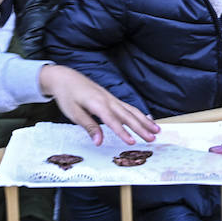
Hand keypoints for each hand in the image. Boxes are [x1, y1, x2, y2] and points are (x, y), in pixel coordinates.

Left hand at [38, 64, 158, 145]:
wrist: (65, 78)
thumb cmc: (67, 95)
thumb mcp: (73, 113)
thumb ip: (89, 127)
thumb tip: (99, 142)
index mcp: (98, 104)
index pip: (113, 121)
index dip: (123, 132)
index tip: (132, 143)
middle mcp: (108, 100)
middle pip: (128, 115)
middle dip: (141, 128)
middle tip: (153, 139)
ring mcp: (112, 98)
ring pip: (132, 110)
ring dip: (145, 121)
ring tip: (156, 130)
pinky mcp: (111, 98)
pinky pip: (128, 107)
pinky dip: (139, 114)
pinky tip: (146, 120)